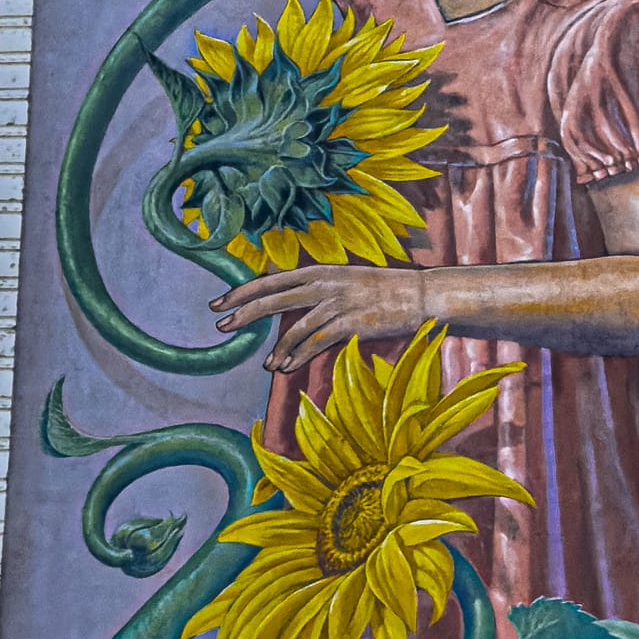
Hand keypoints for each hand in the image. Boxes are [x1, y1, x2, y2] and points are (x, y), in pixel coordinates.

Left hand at [211, 264, 430, 371]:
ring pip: (294, 328)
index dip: (242, 291)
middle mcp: (323, 283)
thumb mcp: (343, 281)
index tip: (220, 302)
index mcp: (318, 271)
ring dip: (277, 349)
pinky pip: (316, 343)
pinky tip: (286, 367)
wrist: (418, 293)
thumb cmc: (381, 289)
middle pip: (272, 299)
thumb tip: (287, 304)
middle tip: (221, 326)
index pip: (270, 280)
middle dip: (243, 313)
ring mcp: (337, 303)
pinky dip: (298, 356)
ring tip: (266, 365)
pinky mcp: (351, 323)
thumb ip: (316, 290)